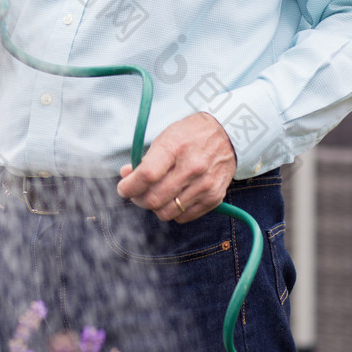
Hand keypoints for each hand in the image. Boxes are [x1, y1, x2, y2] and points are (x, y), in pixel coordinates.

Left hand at [117, 112, 235, 223]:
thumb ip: (145, 159)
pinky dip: (173, 211)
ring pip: (167, 212)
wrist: (228, 134)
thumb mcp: (166, 137)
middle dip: (138, 199)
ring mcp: (204, 185)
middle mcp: (192, 168)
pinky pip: (184, 217)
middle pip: (154, 198)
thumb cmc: (192, 134)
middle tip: (136, 193)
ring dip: (155, 207)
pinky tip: (173, 198)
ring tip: (155, 195)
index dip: (129, 186)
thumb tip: (125, 176)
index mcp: (175, 147)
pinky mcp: (214, 198)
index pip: (146, 175)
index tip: (123, 188)